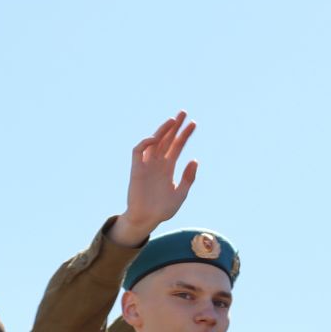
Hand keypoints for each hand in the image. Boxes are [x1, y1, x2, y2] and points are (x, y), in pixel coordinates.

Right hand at [110, 113, 197, 245]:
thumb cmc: (162, 209)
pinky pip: (138, 151)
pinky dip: (145, 143)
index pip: (177, 146)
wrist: (147, 219)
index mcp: (168, 167)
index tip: (193, 123)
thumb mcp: (181, 193)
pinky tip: (155, 138)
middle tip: (183, 112)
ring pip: (154, 141)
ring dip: (162, 130)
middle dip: (175, 126)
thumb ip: (188, 178)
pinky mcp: (136, 169)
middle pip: (166, 139)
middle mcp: (157, 163)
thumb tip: (194, 160)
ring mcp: (146, 164)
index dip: (185, 134)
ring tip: (173, 120)